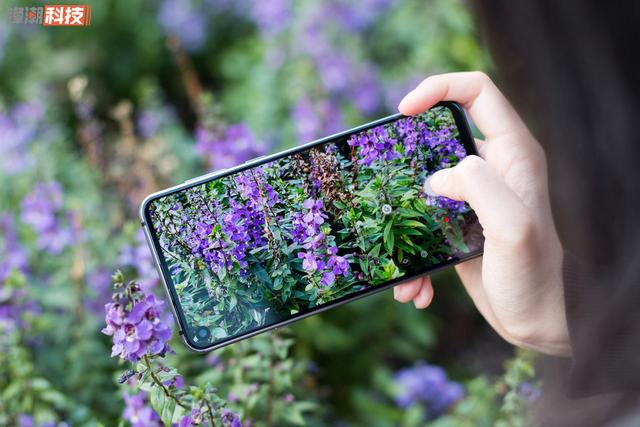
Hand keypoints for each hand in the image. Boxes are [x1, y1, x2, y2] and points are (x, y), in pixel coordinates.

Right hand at [394, 72, 570, 355]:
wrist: (536, 321)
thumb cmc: (534, 275)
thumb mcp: (512, 227)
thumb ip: (478, 186)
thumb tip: (437, 178)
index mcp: (512, 153)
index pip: (476, 92)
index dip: (438, 88)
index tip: (404, 111)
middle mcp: (492, 168)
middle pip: (439, 136)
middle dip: (405, 160)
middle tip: (385, 187)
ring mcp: (472, 197)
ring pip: (423, 183)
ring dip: (403, 220)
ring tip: (398, 257)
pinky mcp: (457, 224)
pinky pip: (422, 224)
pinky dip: (413, 256)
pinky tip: (418, 290)